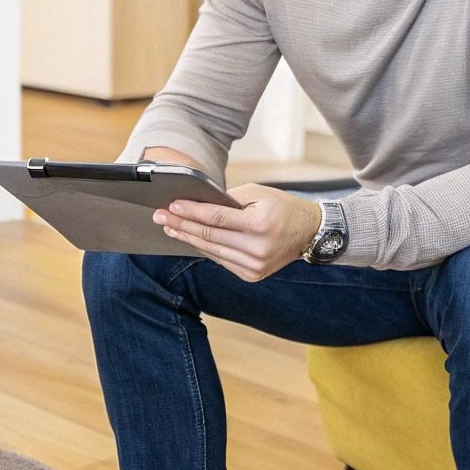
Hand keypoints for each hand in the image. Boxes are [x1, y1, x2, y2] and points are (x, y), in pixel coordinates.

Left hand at [153, 184, 321, 281]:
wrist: (309, 232)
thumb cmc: (282, 207)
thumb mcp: (258, 194)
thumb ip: (228, 200)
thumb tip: (197, 205)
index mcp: (260, 224)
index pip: (216, 218)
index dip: (191, 212)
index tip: (171, 206)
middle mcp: (257, 248)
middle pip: (209, 236)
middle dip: (182, 225)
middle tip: (160, 216)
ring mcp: (254, 266)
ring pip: (212, 251)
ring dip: (188, 239)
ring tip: (170, 228)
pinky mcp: (252, 275)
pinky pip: (221, 260)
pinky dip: (205, 249)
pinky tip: (191, 239)